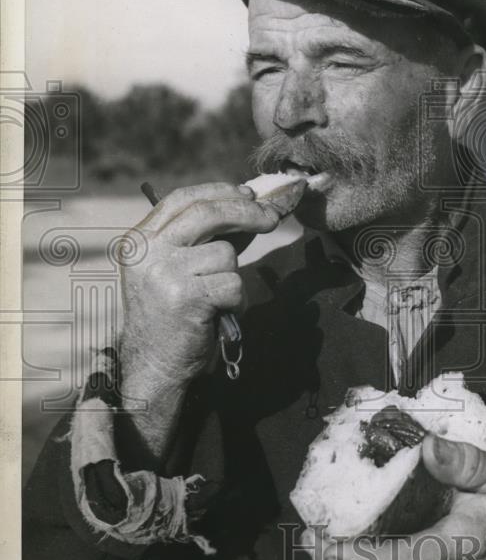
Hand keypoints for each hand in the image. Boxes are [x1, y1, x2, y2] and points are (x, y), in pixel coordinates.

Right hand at [118, 179, 305, 456]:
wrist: (154, 367)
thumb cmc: (172, 317)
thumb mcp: (178, 269)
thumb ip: (207, 237)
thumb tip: (251, 203)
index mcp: (138, 240)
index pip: (182, 198)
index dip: (220, 192)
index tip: (250, 194)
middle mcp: (146, 252)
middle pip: (208, 213)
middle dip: (248, 212)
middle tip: (272, 218)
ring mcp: (164, 274)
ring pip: (226, 255)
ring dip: (234, 276)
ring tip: (215, 299)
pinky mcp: (187, 298)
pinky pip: (234, 284)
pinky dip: (236, 300)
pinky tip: (218, 314)